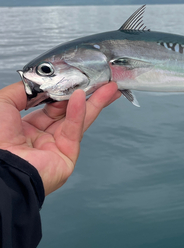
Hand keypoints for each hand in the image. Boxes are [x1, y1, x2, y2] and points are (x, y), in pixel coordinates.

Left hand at [0, 82, 120, 194]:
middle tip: (102, 82)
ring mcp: (56, 148)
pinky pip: (74, 130)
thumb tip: (42, 83)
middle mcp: (42, 139)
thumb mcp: (4, 103)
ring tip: (109, 88)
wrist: (1, 167)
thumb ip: (24, 90)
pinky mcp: (67, 156)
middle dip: (88, 96)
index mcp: (26, 129)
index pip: (51, 107)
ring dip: (94, 102)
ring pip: (79, 120)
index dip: (63, 92)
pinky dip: (79, 113)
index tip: (75, 79)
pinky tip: (82, 98)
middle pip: (70, 112)